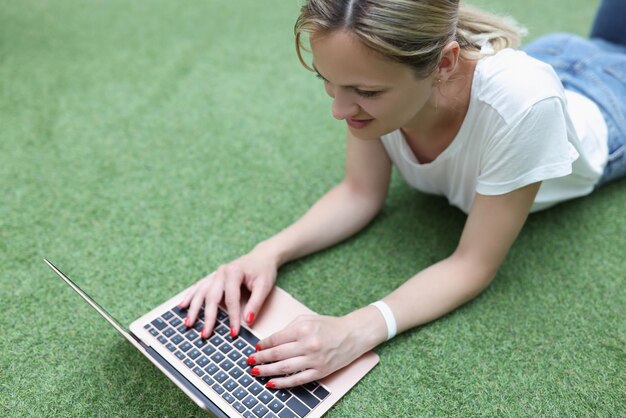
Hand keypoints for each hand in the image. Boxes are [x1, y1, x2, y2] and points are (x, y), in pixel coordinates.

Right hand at [177, 250, 277, 338]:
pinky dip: (190, 296)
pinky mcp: (213, 277)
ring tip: (188, 323)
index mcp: (234, 272)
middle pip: (212, 297)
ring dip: (194, 308)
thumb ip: (256, 303)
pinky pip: (199, 287)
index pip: (231, 299)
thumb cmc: (264, 271)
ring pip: (201, 292)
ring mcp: (215, 274)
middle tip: (205, 334)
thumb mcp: (264, 286)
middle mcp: (221, 272)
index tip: (233, 333)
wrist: (262, 256)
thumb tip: (248, 321)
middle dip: (208, 317)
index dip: (232, 317)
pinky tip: (182, 306)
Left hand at [247, 313, 374, 388]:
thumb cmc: (329, 326)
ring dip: (267, 371)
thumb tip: (270, 342)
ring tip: (255, 372)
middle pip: (278, 354)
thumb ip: (289, 329)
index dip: (263, 345)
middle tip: (249, 361)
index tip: (256, 348)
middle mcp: (308, 344)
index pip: (277, 338)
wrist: (352, 335)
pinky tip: (272, 383)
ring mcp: (314, 359)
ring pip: (285, 368)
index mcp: (303, 328)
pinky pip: (297, 379)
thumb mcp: (307, 320)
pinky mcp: (320, 371)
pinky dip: (283, 383)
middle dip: (261, 358)